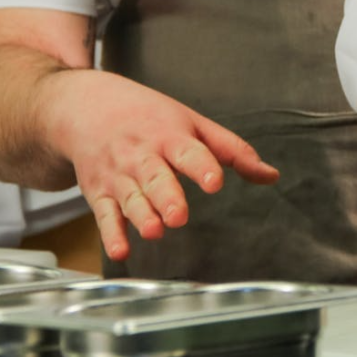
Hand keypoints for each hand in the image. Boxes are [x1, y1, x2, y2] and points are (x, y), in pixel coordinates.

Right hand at [39, 69, 279, 261]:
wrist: (86, 106)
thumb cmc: (149, 117)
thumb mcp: (193, 123)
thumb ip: (232, 151)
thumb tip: (270, 175)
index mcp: (170, 136)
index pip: (189, 152)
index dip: (202, 167)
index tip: (214, 182)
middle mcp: (143, 155)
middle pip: (156, 177)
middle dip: (167, 197)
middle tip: (180, 215)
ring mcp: (119, 175)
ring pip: (130, 197)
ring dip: (142, 216)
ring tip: (156, 231)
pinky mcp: (98, 192)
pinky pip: (103, 214)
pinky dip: (110, 234)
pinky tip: (120, 250)